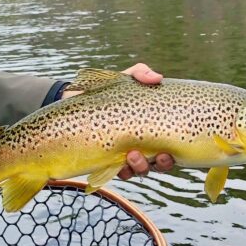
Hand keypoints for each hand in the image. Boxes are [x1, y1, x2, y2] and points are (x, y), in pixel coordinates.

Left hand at [60, 62, 173, 179]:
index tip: (169, 152)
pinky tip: (119, 165)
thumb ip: (141, 73)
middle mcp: (140, 146)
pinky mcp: (104, 158)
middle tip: (157, 155)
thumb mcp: (124, 78)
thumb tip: (157, 78)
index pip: (167, 149)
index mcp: (149, 131)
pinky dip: (119, 170)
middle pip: (158, 164)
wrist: (74, 99)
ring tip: (132, 155)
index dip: (171, 157)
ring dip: (139, 167)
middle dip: (160, 164)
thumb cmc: (105, 90)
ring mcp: (122, 154)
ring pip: (138, 170)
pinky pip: (115, 172)